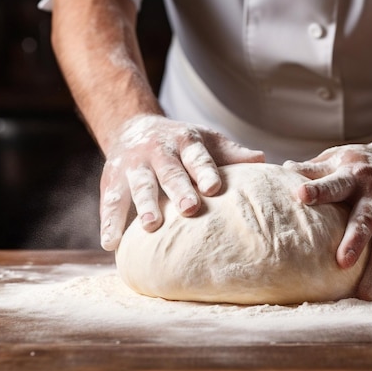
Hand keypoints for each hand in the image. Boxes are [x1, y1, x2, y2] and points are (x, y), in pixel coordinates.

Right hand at [100, 114, 264, 250]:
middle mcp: (157, 152)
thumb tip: (262, 161)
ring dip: (145, 204)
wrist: (134, 127)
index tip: (214, 187)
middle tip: (190, 208)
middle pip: (169, 171)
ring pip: (139, 185)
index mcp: (185, 142)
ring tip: (151, 226)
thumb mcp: (205, 141)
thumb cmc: (180, 143)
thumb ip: (230, 153)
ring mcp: (133, 166)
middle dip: (178, 189)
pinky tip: (111, 242)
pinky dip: (109, 222)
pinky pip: (110, 202)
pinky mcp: (112, 182)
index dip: (205, 171)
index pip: (197, 157)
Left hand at [284, 134, 371, 300]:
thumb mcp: (337, 158)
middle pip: (366, 217)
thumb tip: (281, 170)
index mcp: (354, 173)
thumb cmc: (360, 163)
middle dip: (355, 239)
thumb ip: (312, 170)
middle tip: (341, 261)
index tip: (301, 195)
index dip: (319, 189)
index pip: (335, 183)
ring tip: (364, 293)